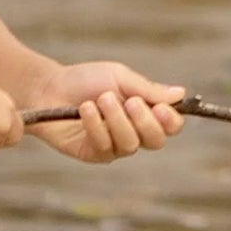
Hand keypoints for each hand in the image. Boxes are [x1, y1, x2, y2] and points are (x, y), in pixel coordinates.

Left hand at [25, 62, 185, 163]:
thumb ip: (148, 89)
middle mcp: (133, 132)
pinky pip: (105, 147)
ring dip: (117, 120)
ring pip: (130, 144)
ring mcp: (114, 146)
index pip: (170, 126)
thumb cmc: (85, 80)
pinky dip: (96, 126)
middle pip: (156, 140)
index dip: (171, 121)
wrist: (49, 88)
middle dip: (145, 121)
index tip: (160, 108)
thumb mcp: (119, 77)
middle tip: (129, 102)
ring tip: (102, 99)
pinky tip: (85, 109)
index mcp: (145, 112)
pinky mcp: (93, 154)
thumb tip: (181, 94)